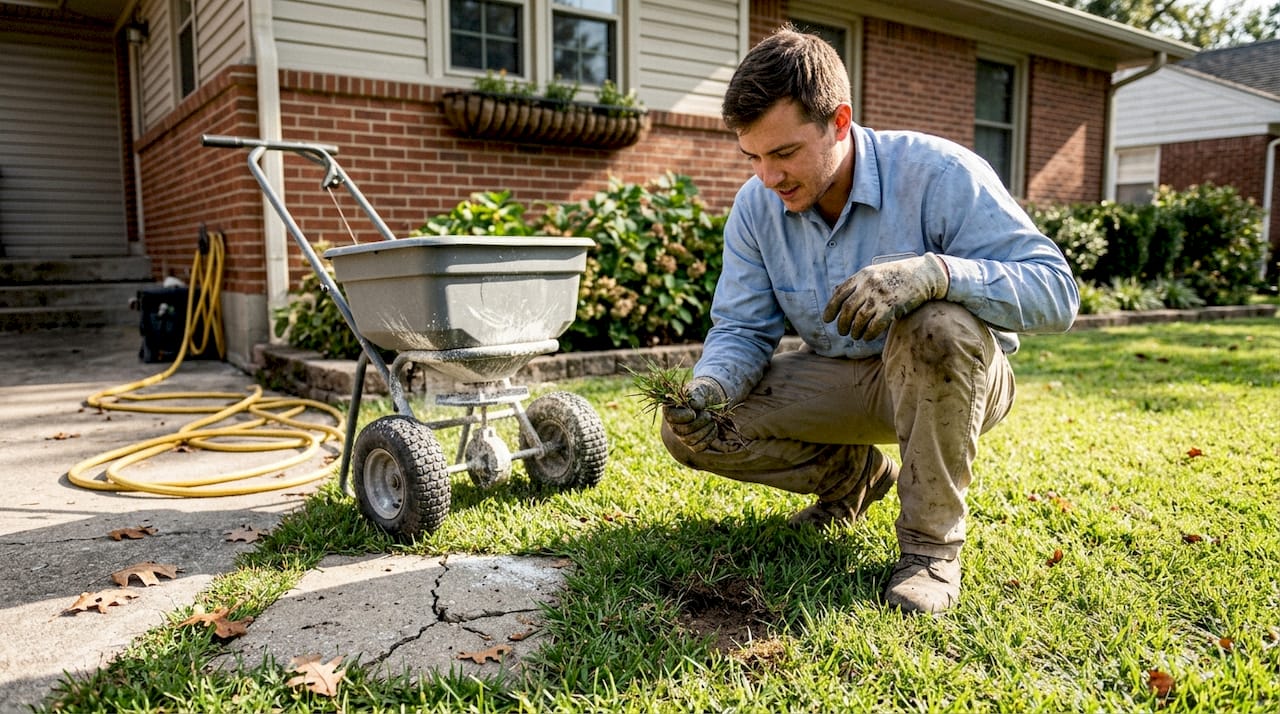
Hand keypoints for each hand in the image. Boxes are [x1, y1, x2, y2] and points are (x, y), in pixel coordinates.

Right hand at [662, 376, 726, 452]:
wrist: (711, 401)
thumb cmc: (702, 394)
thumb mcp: (699, 389)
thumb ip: (696, 395)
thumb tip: (695, 405)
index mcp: (670, 410)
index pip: (672, 418)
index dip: (684, 417)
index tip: (694, 412)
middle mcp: (674, 425)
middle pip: (684, 430)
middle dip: (700, 422)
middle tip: (708, 414)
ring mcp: (682, 436)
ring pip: (691, 440)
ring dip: (706, 429)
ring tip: (712, 420)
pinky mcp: (693, 444)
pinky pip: (698, 447)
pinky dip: (709, 438)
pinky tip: (713, 428)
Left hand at [822, 253, 948, 340]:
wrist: (925, 274)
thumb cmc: (900, 275)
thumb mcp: (877, 272)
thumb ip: (861, 283)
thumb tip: (841, 295)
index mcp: (863, 275)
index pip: (839, 293)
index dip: (831, 308)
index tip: (827, 319)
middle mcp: (868, 284)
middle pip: (846, 309)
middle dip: (842, 323)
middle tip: (842, 332)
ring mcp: (879, 296)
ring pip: (858, 319)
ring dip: (854, 331)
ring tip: (855, 336)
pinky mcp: (891, 307)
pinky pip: (874, 325)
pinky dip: (868, 334)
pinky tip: (868, 337)